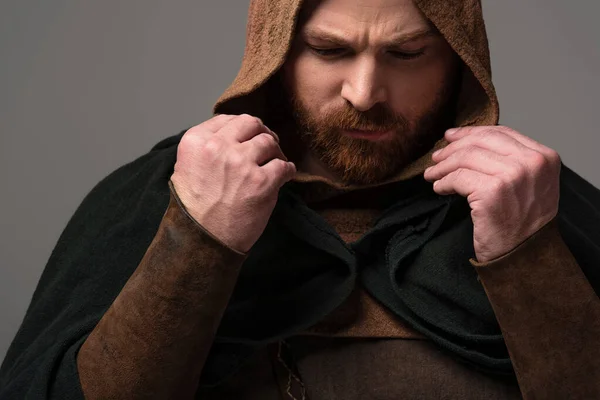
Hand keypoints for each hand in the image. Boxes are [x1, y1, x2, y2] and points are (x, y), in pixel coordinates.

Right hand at [170, 114, 296, 252]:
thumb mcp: (185, 168)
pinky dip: (287, 171)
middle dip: (261, 133)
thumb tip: (232, 137)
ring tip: (274, 164)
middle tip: (266, 145)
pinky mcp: (261, 181)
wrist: (202, 240)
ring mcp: (241, 163)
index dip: (241, 129)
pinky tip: (284, 176)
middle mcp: (218, 147)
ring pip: (269, 142)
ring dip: (275, 152)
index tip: (247, 137)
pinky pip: (284, 166)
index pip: (227, 119)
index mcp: (196, 141)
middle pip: (251, 124)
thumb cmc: (193, 210)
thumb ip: (206, 148)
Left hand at [423, 126, 560, 262]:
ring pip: (466, 158)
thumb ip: (510, 160)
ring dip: (443, 166)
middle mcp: (531, 163)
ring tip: (432, 174)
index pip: (501, 133)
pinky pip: (458, 178)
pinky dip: (443, 182)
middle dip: (453, 148)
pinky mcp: (492, 192)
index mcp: (544, 157)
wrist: (525, 256)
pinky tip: (439, 188)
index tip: (452, 137)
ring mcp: (513, 176)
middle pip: (481, 142)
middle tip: (436, 157)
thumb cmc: (523, 223)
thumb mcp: (530, 184)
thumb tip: (469, 140)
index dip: (471, 133)